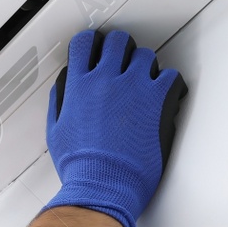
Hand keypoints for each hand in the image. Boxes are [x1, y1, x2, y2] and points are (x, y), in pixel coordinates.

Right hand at [41, 29, 187, 226]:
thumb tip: (67, 86)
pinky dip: (170, 85)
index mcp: (78, 86)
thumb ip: (61, 101)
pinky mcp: (158, 99)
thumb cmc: (81, 166)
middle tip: (125, 66)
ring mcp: (134, 87)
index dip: (94, 44)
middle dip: (122, 52)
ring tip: (145, 88)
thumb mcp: (56, 130)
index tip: (99, 51)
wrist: (104, 186)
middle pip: (119, 41)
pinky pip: (171, 76)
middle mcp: (106, 80)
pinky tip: (166, 97)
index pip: (85, 43)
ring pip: (146, 56)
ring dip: (146, 69)